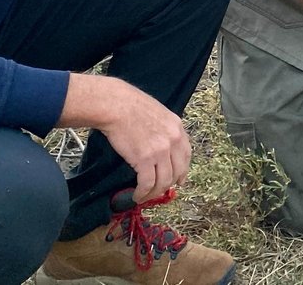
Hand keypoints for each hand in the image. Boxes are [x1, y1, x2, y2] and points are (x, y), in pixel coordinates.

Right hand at [87, 77, 192, 202]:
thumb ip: (165, 130)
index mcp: (177, 127)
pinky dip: (142, 193)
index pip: (186, 155)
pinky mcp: (145, 159)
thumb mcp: (158, 114)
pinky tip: (137, 195)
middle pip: (177, 171)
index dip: (183, 171)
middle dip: (167, 185)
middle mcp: (173, 140)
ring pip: (163, 181)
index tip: (179, 181)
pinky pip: (147, 183)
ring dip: (153, 193)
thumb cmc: (131, 106)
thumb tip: (162, 148)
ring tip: (144, 196)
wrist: (116, 105)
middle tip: (157, 191)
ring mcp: (160, 150)